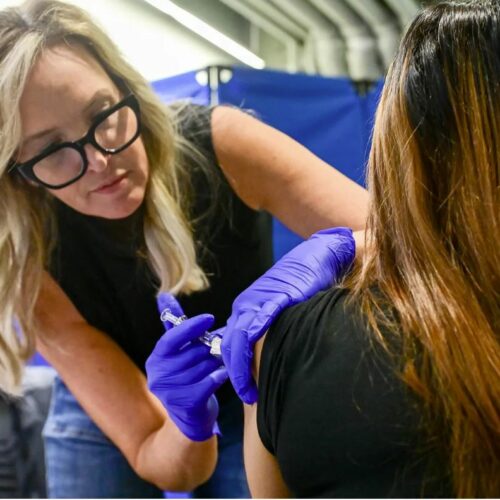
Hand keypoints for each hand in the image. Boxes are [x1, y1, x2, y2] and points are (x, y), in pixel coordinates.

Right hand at [146, 293, 227, 440]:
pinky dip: (220, 376)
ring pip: (203, 366)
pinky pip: (209, 382)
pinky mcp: (186, 405)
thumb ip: (173, 326)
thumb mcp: (177, 352)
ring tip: (221, 361)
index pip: (171, 339)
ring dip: (217, 362)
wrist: (189, 419)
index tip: (210, 318)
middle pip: (193, 353)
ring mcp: (170, 393)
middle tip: (222, 346)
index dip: (191, 327)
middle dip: (211, 348)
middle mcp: (158, 376)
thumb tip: (164, 295)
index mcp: (156, 359)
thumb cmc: (187, 377)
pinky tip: (223, 374)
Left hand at [221, 227, 355, 403]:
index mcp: (246, 310)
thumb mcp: (283, 311)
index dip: (233, 369)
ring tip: (249, 392)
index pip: (230, 343)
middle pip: (228, 345)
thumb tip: (275, 358)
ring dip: (239, 368)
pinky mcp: (275, 297)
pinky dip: (251, 343)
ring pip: (237, 338)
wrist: (316, 257)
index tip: (243, 389)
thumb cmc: (303, 285)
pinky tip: (252, 363)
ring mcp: (258, 301)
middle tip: (247, 396)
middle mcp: (245, 305)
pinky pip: (257, 322)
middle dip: (234, 374)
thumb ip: (273, 330)